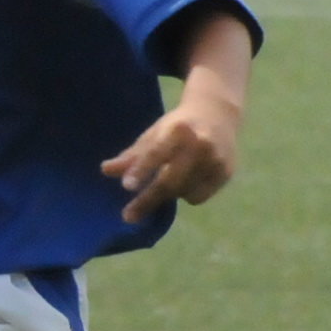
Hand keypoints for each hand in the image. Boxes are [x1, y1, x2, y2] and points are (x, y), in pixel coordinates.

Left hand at [101, 93, 239, 223]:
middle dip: (147, 200)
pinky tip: (189, 178)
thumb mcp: (155, 134)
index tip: (127, 187)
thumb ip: (132, 155)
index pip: (156, 153)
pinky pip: (198, 197)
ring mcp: (216, 160)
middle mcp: (201, 144)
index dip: (141, 170)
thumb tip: (105, 170)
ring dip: (169, 193)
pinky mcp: (225, 173)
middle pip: (170, 181)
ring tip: (170, 176)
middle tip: (128, 216)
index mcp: (179, 129)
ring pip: (183, 192)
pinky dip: (188, 194)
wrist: (218, 114)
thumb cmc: (178, 126)